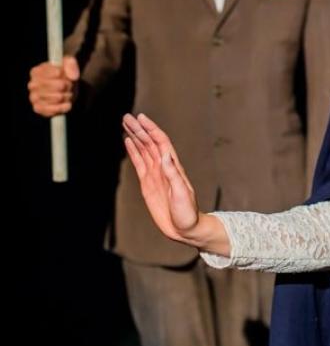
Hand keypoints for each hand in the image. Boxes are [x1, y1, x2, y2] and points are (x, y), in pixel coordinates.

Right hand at [27, 56, 78, 116]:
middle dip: (67, 86)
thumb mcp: (69, 62)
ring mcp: (34, 98)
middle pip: (58, 86)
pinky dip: (63, 107)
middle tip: (68, 85)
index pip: (54, 73)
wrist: (65, 87)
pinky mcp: (38, 108)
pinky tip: (66, 103)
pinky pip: (53, 110)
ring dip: (67, 96)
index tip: (64, 75)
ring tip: (66, 93)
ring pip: (58, 98)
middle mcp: (32, 85)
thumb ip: (71, 64)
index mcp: (36, 71)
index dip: (63, 75)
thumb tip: (72, 76)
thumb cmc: (64, 73)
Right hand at [122, 113, 225, 251]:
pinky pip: (139, 164)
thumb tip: (165, 155)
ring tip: (125, 124)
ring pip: (143, 150)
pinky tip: (128, 142)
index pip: (161, 142)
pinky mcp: (148, 184)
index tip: (141, 118)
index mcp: (173, 167)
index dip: (151, 129)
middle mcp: (164, 167)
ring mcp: (155, 175)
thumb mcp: (181, 193)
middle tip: (126, 116)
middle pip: (150, 143)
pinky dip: (133, 152)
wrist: (185, 228)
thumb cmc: (187, 212)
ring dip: (135, 136)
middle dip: (139, 129)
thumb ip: (173, 174)